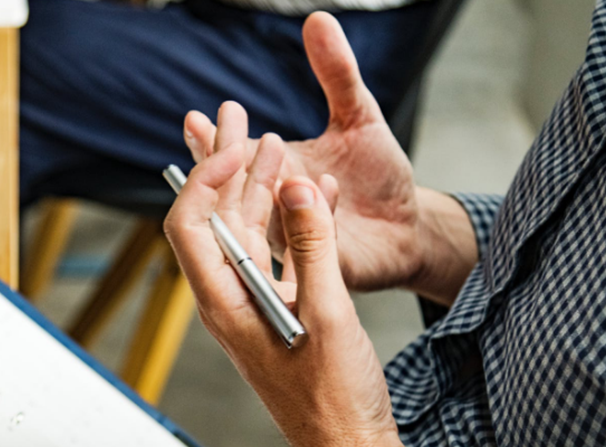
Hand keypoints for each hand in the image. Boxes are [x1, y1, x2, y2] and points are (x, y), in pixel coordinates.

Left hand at [164, 105, 429, 446]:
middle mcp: (232, 298)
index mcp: (225, 302)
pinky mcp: (281, 307)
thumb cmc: (333, 398)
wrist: (351, 443)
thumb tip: (297, 187)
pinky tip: (311, 196)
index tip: (236, 149)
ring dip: (262, 188)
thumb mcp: (328, 315)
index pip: (190, 225)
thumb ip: (312, 247)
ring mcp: (256, 302)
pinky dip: (291, 221)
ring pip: (250, 232)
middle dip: (230, 166)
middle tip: (240, 120)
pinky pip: (279, 252)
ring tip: (278, 144)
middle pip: (217, 219)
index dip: (204, 179)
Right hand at [183, 12, 420, 292]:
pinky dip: (314, 214)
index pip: (235, 157)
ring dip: (274, 193)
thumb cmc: (378, 177)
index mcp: (277, 173)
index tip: (194, 119)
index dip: (211, 142)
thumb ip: (337, 74)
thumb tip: (317, 19)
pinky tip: (322, 187)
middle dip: (229, 165)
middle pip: (240, 191)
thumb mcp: (360, 117)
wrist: (410, 227)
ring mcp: (296, 239)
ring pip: (271, 218)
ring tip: (284, 168)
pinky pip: (310, 242)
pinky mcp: (322, 263)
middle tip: (224, 138)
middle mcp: (278, 208)